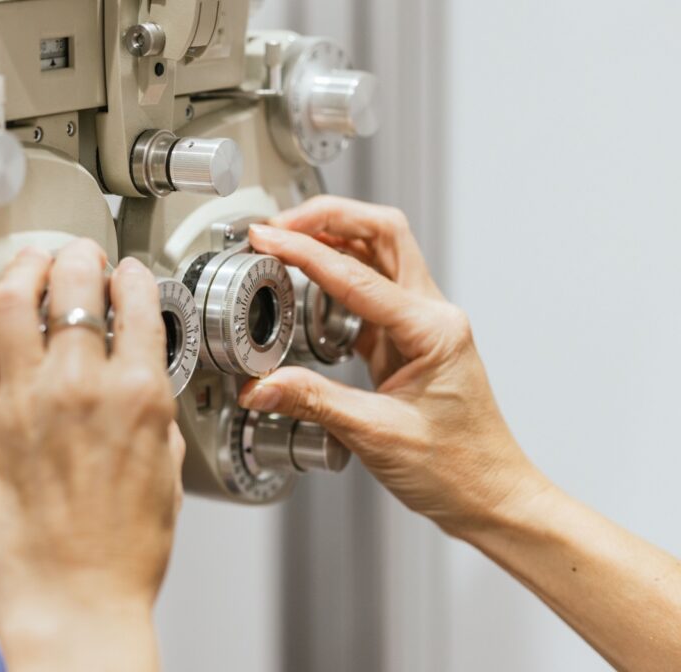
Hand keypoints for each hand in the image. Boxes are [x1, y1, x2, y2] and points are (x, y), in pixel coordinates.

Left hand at [0, 241, 183, 669]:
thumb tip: (140, 382)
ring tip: (28, 270)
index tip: (127, 274)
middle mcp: (80, 387)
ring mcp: (25, 402)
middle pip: (72, 281)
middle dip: (78, 255)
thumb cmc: (124, 555)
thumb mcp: (168, 473)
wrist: (75, 604)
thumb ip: (154, 415)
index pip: (136, 300)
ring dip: (23, 272)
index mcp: (138, 395)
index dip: (132, 275)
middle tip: (78, 256)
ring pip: (12, 301)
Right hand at [240, 196, 546, 536]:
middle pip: (382, 233)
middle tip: (279, 223)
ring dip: (332, 240)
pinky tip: (306, 289)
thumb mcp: (376, 434)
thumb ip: (313, 402)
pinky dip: (335, 279)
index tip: (269, 239)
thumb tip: (261, 384)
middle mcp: (432, 316)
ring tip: (286, 243)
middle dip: (328, 217)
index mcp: (432, 331)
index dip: (306, 253)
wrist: (491, 496)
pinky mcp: (408, 342)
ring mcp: (422, 326)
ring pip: (378, 255)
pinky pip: (369, 292)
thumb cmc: (457, 469)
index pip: (358, 276)